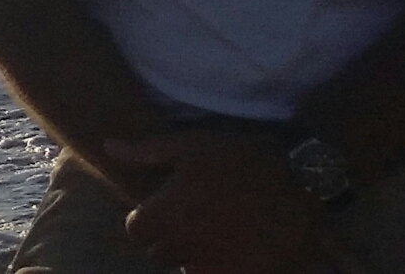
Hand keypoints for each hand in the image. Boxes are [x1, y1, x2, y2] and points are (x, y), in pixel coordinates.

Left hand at [106, 131, 355, 273]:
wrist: (296, 179)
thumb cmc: (236, 156)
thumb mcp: (187, 144)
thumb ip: (144, 152)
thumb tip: (108, 146)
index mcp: (166, 214)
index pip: (135, 230)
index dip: (145, 218)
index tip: (162, 207)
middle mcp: (185, 246)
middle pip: (161, 253)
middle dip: (169, 237)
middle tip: (191, 216)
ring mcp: (216, 267)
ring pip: (188, 269)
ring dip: (194, 255)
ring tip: (214, 229)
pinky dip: (221, 266)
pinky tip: (234, 244)